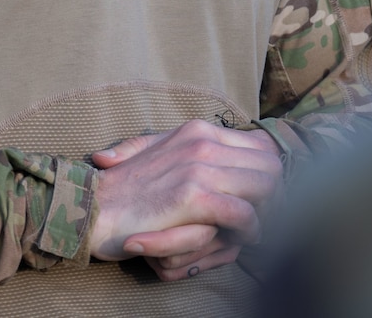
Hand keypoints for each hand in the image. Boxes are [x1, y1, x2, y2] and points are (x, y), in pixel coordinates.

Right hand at [87, 120, 282, 279]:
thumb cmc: (125, 190)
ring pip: (265, 186)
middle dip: (278, 196)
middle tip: (269, 220)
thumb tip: (220, 149)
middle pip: (271, 164)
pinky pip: (243, 213)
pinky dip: (251, 230)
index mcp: (198, 131)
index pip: (261, 145)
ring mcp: (198, 167)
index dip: (271, 174)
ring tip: (256, 232)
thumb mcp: (160, 155)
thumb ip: (190, 151)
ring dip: (268, 214)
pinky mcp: (192, 196)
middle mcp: (202, 142)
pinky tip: (243, 240)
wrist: (93, 206)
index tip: (266, 199)